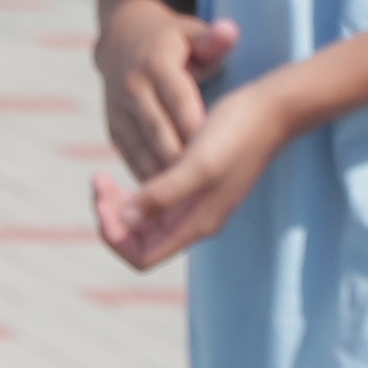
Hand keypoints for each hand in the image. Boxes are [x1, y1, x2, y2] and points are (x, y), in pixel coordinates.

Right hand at [94, 0, 240, 180]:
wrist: (121, 39)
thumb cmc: (173, 41)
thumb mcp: (193, 34)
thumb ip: (214, 40)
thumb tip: (228, 32)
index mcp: (156, 64)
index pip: (179, 99)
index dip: (195, 125)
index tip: (213, 150)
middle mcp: (132, 86)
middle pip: (157, 129)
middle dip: (178, 158)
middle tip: (202, 185)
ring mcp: (118, 107)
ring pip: (140, 146)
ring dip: (161, 172)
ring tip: (185, 197)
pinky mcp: (113, 123)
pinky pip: (129, 153)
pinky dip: (145, 172)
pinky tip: (166, 192)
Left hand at [94, 74, 284, 270]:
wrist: (270, 111)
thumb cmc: (236, 135)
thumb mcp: (197, 164)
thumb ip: (163, 195)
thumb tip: (126, 219)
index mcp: (195, 225)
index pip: (142, 256)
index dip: (115, 235)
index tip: (103, 198)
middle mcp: (193, 221)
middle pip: (138, 241)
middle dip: (111, 217)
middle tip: (98, 180)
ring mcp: (194, 204)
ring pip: (143, 222)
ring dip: (118, 205)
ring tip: (102, 176)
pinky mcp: (194, 186)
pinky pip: (154, 202)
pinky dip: (132, 192)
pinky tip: (123, 170)